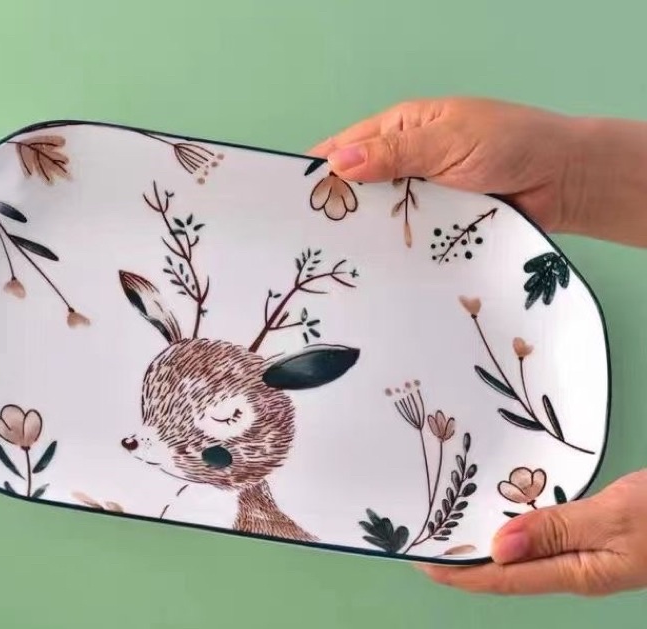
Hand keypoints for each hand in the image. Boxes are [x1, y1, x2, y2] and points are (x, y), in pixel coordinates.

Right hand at [308, 96, 646, 246]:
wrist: (564, 182)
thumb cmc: (511, 145)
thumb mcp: (450, 141)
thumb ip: (396, 154)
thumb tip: (338, 164)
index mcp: (400, 131)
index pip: (344, 149)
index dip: (315, 173)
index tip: (286, 204)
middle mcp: (403, 166)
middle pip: (355, 190)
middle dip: (332, 213)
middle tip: (298, 245)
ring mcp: (418, 201)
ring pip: (377, 221)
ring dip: (359, 239)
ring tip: (325, 266)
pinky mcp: (434, 231)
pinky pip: (403, 243)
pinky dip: (388, 255)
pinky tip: (367, 275)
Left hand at [416, 470, 646, 595]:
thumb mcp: (615, 518)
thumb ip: (555, 530)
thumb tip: (496, 547)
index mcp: (576, 573)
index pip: (501, 578)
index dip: (458, 572)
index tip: (418, 561)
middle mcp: (574, 568)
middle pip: (506, 569)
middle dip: (462, 560)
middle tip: (421, 539)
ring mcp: (584, 553)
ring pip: (521, 552)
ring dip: (484, 543)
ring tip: (447, 527)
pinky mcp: (593, 534)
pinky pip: (541, 535)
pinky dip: (512, 526)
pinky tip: (498, 512)